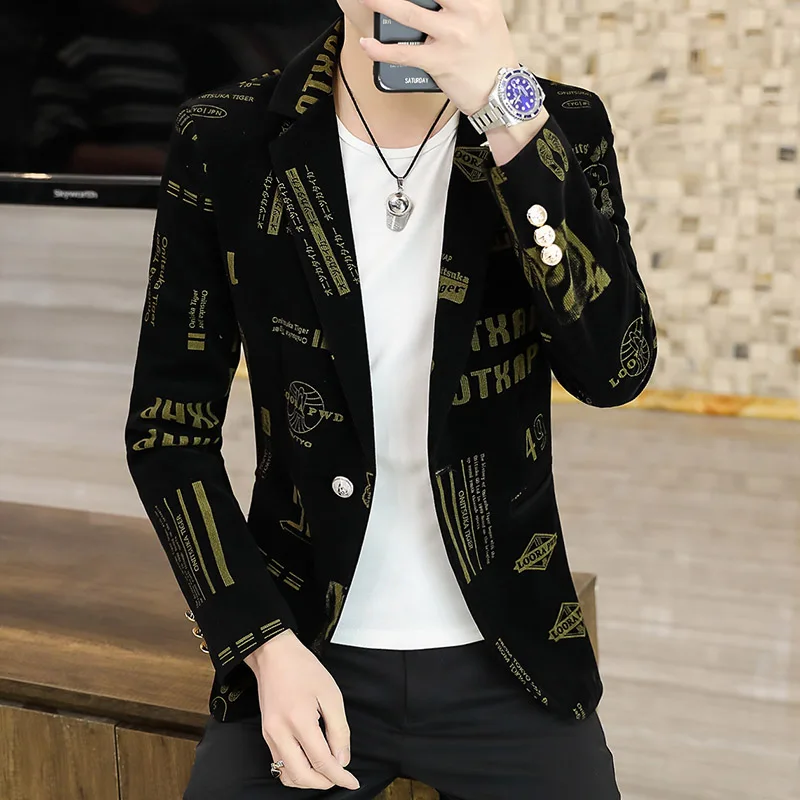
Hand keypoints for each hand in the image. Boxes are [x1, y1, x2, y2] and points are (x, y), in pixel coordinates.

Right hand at [244, 630, 359, 790]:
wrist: (274, 655)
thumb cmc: (304, 669)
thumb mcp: (331, 695)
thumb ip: (339, 730)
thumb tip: (342, 759)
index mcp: (299, 720)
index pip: (322, 761)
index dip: (340, 776)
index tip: (353, 781)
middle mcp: (280, 733)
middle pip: (302, 776)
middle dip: (324, 782)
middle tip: (341, 777)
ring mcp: (269, 736)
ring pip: (287, 776)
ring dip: (308, 781)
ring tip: (326, 772)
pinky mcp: (266, 735)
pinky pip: (278, 765)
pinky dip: (295, 772)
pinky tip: (309, 764)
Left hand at [357, 0, 518, 114]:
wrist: (503, 92)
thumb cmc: (491, 55)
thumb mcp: (486, 17)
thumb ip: (462, 4)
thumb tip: (429, 2)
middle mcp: (466, 13)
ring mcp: (452, 37)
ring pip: (408, 14)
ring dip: (382, 4)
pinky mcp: (439, 62)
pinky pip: (404, 54)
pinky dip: (380, 50)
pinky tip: (367, 44)